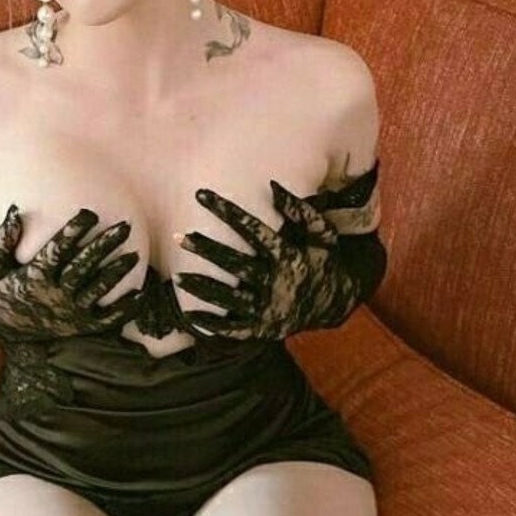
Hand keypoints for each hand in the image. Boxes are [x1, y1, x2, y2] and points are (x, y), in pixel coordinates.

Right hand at [0, 206, 143, 341]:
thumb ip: (2, 239)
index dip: (73, 231)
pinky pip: (107, 320)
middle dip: (104, 246)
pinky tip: (141, 294)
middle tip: (125, 226)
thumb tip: (16, 210)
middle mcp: (53, 296)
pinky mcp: (79, 327)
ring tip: (135, 255)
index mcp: (33, 278)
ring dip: (117, 273)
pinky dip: (125, 310)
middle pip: (83, 268)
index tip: (88, 213)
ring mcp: (68, 313)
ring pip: (97, 292)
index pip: (57, 251)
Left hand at [174, 180, 365, 340]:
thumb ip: (301, 211)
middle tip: (182, 238)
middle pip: (236, 264)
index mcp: (290, 257)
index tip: (202, 195)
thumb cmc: (324, 263)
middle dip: (208, 250)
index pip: (253, 230)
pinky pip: (236, 330)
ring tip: (178, 278)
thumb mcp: (323, 235)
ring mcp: (270, 308)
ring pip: (231, 298)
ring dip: (203, 288)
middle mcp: (277, 283)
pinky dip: (214, 326)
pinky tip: (191, 317)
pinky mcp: (265, 328)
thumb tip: (274, 185)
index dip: (227, 211)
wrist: (337, 306)